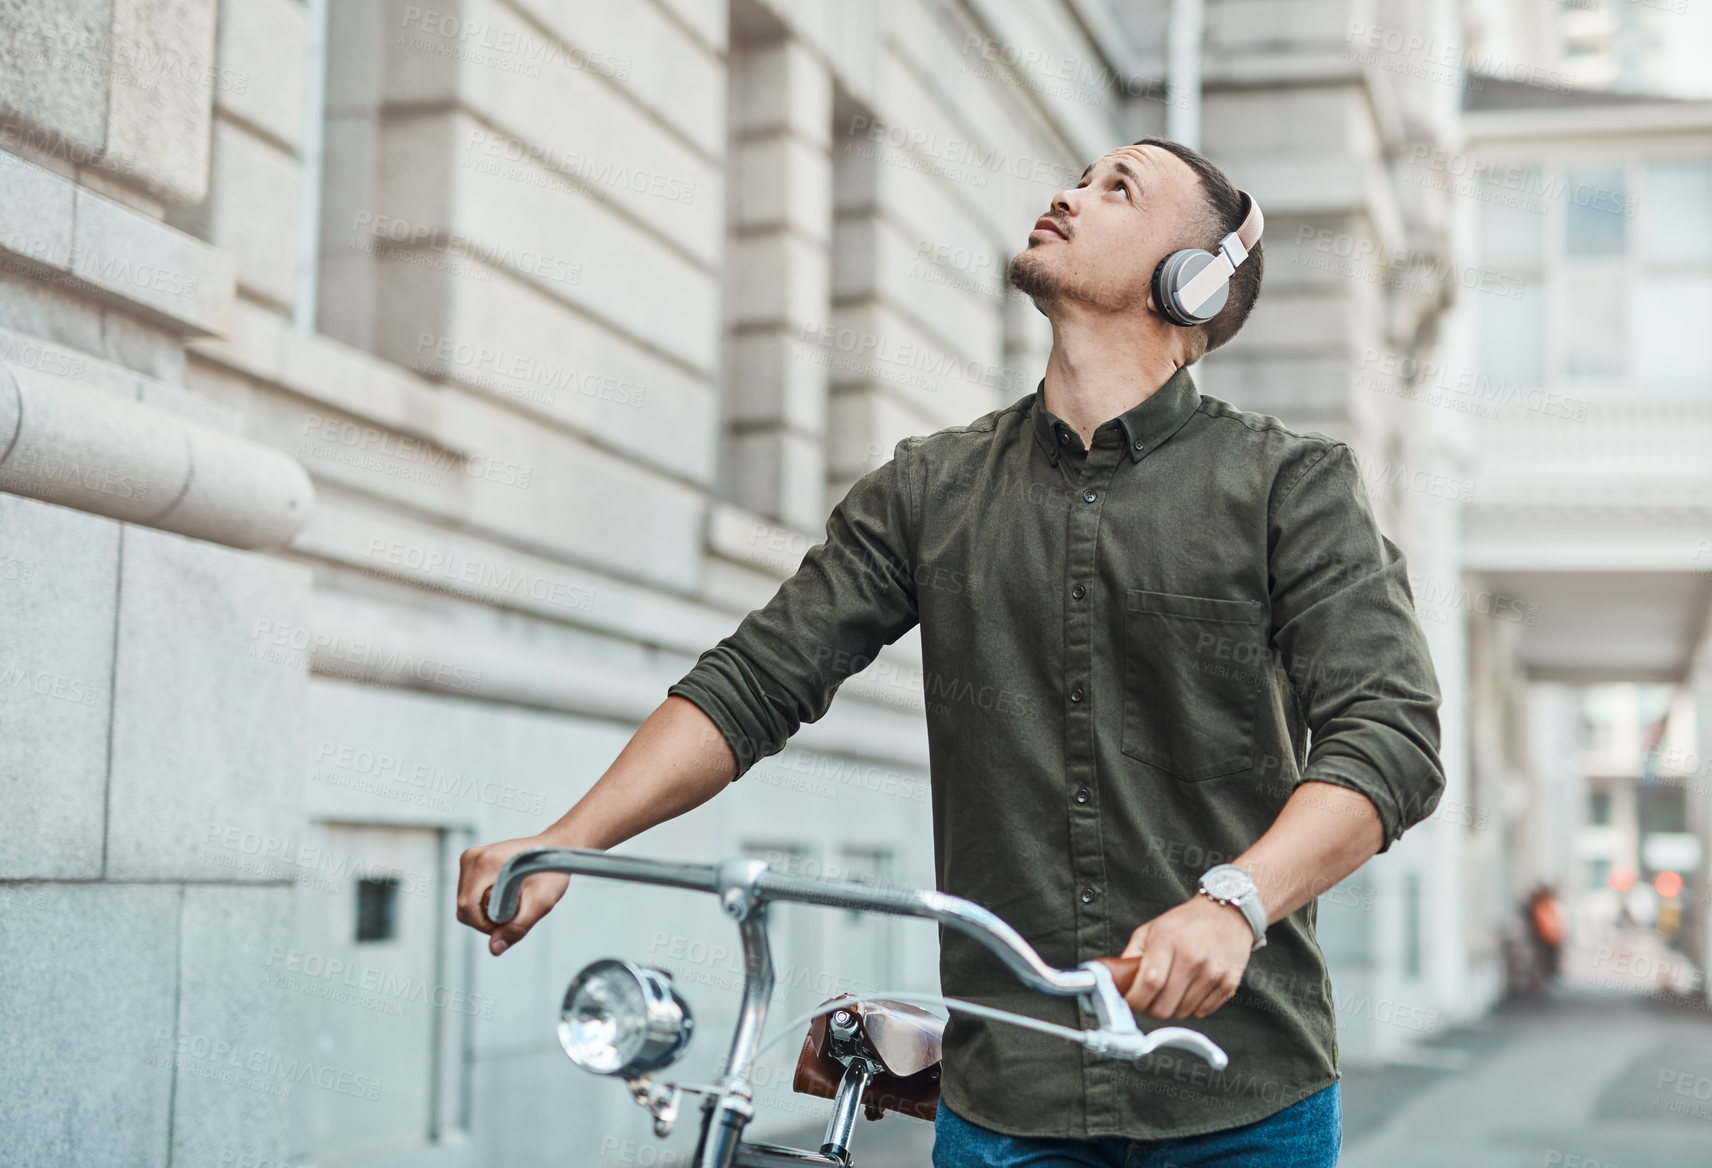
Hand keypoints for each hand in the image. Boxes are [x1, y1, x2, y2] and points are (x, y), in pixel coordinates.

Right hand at [456, 834, 572, 955]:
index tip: (510, 922)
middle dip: (486, 919)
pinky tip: (506, 894)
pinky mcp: (472, 861)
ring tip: (513, 900)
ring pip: (465, 902)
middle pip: (464, 906)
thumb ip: (517, 927)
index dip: (486, 924)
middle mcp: (472, 857)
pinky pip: (469, 893)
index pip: (467, 907)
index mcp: (484, 863)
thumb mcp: (541, 902)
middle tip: (515, 911)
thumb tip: (494, 949)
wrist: (555, 849)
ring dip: (486, 911)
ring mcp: (470, 857)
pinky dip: (484, 902)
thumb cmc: (551, 871)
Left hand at [1118, 894, 1252, 1019]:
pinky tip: (1188, 992)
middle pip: (1164, 1006)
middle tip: (1146, 1002)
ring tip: (1167, 994)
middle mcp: (1193, 958)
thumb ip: (1131, 956)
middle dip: (1149, 1010)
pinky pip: (1202, 1012)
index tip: (1129, 1002)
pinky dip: (1191, 1008)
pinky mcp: (1228, 984)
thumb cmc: (1185, 922)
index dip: (1135, 1000)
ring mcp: (1213, 973)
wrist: (1227, 914)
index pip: (1149, 982)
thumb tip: (1117, 982)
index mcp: (1168, 941)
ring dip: (1170, 1009)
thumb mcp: (1151, 930)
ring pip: (1182, 1013)